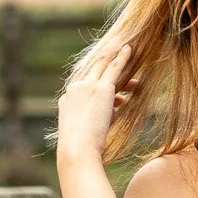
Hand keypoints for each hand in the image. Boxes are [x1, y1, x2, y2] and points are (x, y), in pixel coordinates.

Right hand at [56, 41, 133, 166]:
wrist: (78, 149)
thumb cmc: (83, 148)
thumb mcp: (91, 130)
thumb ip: (102, 115)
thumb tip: (116, 107)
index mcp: (68, 100)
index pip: (85, 86)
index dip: (99, 83)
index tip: (111, 84)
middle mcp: (75, 89)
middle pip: (93, 71)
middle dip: (105, 62)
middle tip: (116, 51)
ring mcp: (87, 86)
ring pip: (103, 66)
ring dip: (116, 58)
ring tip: (128, 49)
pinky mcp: (102, 88)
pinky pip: (114, 69)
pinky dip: (122, 58)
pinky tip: (130, 50)